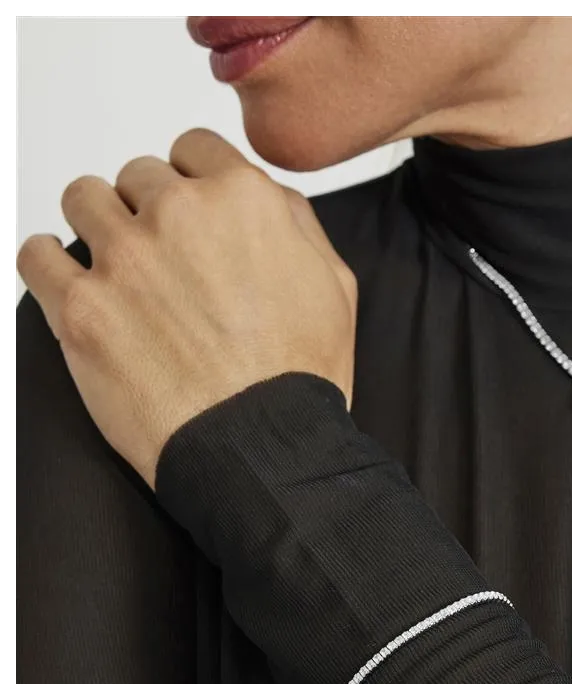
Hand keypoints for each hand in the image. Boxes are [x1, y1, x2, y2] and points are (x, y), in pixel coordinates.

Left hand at [18, 128, 357, 489]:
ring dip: (98, 225)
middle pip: (138, 175)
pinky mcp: (80, 309)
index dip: (192, 179)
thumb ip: (295, 222)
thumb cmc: (300, 376)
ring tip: (116, 266)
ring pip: (83, 200)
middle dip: (150, 209)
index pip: (193, 149)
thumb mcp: (334, 285)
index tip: (189, 208)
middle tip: (162, 256)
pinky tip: (69, 284)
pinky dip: (47, 264)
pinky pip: (35, 255)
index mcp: (243, 200)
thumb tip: (263, 197)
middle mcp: (179, 214)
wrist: (261, 445)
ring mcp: (124, 259)